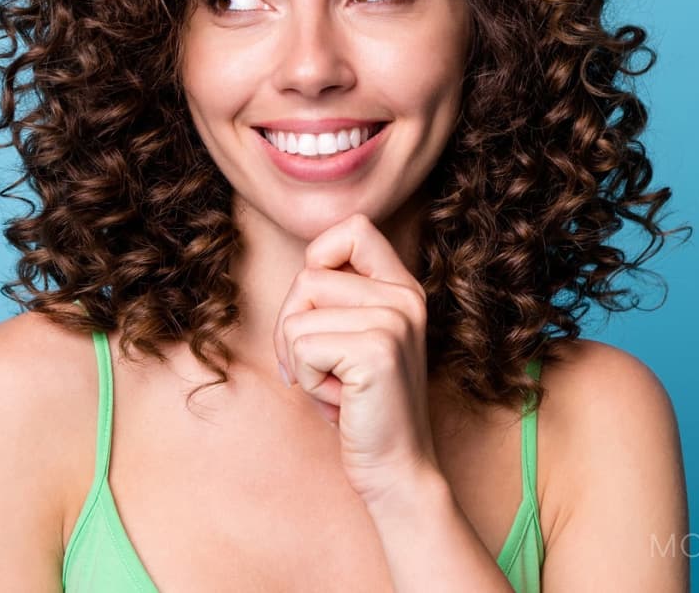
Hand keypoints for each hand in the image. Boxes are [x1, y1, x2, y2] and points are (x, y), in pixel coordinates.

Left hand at [272, 213, 440, 504]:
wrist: (396, 470)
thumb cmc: (361, 405)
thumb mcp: (355, 337)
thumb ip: (340, 297)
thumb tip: (304, 268)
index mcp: (402, 287)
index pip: (354, 228)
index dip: (319, 258)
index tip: (320, 308)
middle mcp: (404, 296)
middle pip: (308, 276)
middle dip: (294, 326)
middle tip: (320, 366)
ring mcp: (394, 320)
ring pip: (298, 314)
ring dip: (299, 359)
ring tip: (335, 384)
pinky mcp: (376, 350)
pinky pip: (300, 346)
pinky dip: (305, 378)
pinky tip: (338, 399)